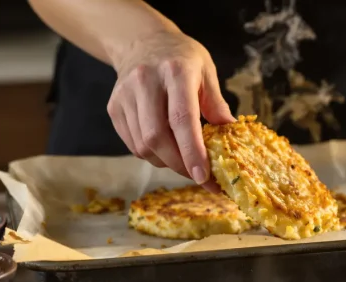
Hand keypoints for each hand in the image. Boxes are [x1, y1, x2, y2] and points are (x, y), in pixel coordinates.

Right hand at [107, 30, 234, 191]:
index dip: (192, 151)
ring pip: (143, 146)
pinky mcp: (114, 108)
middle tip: (198, 175)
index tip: (203, 176)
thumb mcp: (206, 72)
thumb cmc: (181, 58)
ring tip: (183, 159)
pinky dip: (152, 155)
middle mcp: (146, 82)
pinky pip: (133, 144)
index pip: (181, 118)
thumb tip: (232, 137)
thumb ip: (217, 105)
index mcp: (175, 72)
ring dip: (166, 162)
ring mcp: (125, 96)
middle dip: (180, 164)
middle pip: (157, 137)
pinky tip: (165, 148)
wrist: (142, 41)